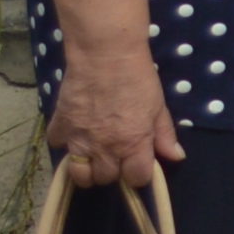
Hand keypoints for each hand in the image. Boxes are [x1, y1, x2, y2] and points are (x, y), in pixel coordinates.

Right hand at [47, 41, 180, 187]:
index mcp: (133, 145)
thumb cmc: (138, 79)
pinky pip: (57, 145)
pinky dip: (63, 141)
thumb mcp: (158, 107)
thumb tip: (176, 157)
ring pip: (78, 174)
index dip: (137, 174)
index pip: (136, 179)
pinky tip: (73, 130)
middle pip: (105, 178)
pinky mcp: (60, 125)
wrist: (105, 55)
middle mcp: (105, 149)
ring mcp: (79, 140)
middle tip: (114, 154)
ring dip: (86, 167)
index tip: (137, 164)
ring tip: (92, 154)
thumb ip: (165, 135)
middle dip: (111, 171)